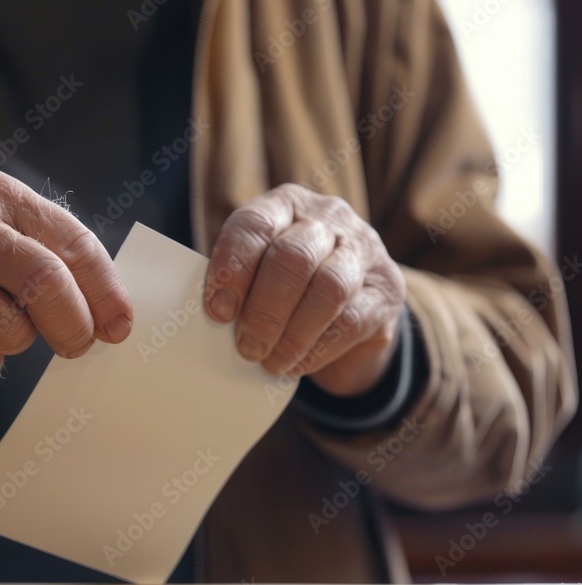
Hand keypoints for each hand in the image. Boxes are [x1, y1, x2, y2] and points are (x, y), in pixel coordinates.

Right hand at [0, 170, 132, 380]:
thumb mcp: (7, 233)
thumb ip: (60, 263)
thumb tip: (112, 321)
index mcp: (2, 196)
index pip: (73, 244)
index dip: (106, 292)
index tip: (120, 327)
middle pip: (45, 282)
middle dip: (72, 325)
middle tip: (75, 344)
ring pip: (11, 331)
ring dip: (13, 341)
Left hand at [204, 183, 405, 396]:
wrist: (349, 308)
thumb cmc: (287, 286)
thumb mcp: (259, 272)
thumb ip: (238, 283)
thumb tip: (215, 314)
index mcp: (286, 204)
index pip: (255, 225)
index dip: (233, 269)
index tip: (217, 311)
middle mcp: (328, 218)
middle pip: (293, 257)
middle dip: (264, 309)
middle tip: (246, 346)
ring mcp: (364, 250)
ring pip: (328, 288)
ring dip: (292, 333)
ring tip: (269, 360)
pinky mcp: (386, 290)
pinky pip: (350, 321)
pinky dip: (316, 348)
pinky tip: (295, 364)